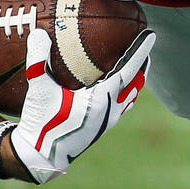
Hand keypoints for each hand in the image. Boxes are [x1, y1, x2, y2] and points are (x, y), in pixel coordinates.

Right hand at [9, 27, 153, 182]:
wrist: (41, 156)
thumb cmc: (42, 122)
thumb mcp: (39, 90)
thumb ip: (38, 60)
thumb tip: (38, 32)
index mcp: (102, 100)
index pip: (128, 70)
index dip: (140, 51)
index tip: (151, 36)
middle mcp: (111, 110)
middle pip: (135, 82)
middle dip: (142, 63)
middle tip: (147, 45)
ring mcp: (109, 121)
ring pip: (131, 95)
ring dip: (136, 79)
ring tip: (138, 65)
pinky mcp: (102, 127)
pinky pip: (122, 106)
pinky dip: (126, 92)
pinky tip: (121, 88)